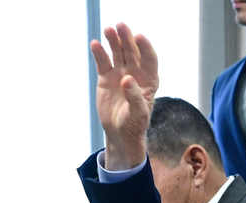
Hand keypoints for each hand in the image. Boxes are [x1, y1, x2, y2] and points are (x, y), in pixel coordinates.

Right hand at [90, 22, 158, 169]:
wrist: (120, 132)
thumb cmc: (134, 124)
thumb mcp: (138, 114)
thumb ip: (134, 96)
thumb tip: (127, 79)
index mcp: (149, 81)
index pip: (150, 60)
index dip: (145, 48)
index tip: (139, 37)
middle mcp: (135, 74)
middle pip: (132, 52)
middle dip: (127, 39)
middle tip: (121, 26)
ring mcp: (120, 73)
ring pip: (118, 53)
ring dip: (113, 41)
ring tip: (108, 30)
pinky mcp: (106, 77)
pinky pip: (103, 62)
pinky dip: (99, 53)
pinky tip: (95, 44)